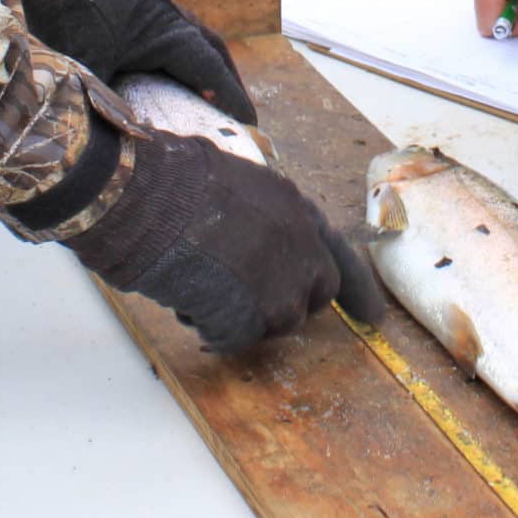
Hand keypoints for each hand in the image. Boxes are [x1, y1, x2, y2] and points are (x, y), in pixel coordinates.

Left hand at [0, 0, 255, 121]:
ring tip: (204, 87)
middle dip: (226, 81)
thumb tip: (118, 143)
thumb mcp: (86, 70)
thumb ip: (105, 106)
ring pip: (193, 33)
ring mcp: (156, 0)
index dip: (232, 102)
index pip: (212, 74)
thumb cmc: (66, 14)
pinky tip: (160, 58)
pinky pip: (172, 22)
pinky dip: (178, 45)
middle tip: (236, 110)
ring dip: (204, 61)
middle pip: (213, 51)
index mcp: (170, 35)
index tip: (251, 125)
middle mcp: (172, 15)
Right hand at [64, 129, 383, 351]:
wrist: (144, 195)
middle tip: (243, 301)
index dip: (355, 289)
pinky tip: (184, 300)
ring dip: (240, 314)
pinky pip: (232, 338)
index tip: (373, 319)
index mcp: (296, 207)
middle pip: (314, 295)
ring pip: (274, 322)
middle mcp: (301, 246)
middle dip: (284, 303)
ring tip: (197, 283)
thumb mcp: (233, 182)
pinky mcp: (249, 319)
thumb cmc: (172, 179)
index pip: (337, 253)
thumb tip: (249, 234)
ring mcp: (279, 286)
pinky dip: (209, 329)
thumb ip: (256, 213)